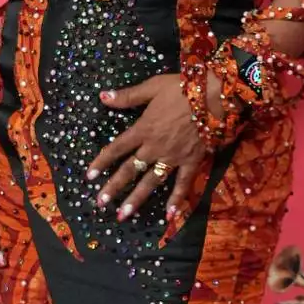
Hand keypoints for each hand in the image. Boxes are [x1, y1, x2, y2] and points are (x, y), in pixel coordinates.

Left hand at [89, 74, 207, 222]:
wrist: (214, 96)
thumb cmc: (183, 89)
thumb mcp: (152, 87)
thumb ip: (128, 96)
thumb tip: (102, 96)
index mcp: (143, 129)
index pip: (117, 148)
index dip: (102, 162)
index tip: (89, 176)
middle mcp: (154, 147)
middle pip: (130, 170)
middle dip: (114, 187)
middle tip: (100, 202)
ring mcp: (173, 157)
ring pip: (151, 181)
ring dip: (136, 199)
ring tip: (123, 215)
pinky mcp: (191, 162)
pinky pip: (183, 183)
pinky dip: (177, 199)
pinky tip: (170, 216)